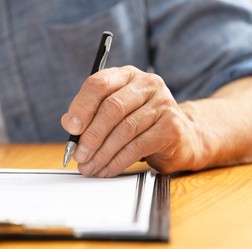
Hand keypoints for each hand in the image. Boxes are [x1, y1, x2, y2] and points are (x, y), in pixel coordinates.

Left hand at [61, 66, 199, 176]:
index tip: (72, 128)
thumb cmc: (142, 125)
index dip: (82, 106)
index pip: (99, 83)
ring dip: (103, 153)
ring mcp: (163, 104)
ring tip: (90, 167)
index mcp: (128, 75)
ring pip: (125, 129)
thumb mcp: (115, 114)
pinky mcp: (172, 127)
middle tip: (79, 156)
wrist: (182, 137)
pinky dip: (118, 161)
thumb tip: (70, 124)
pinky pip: (138, 146)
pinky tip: (108, 170)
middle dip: (91, 135)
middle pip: (112, 107)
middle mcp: (148, 84)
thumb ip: (92, 115)